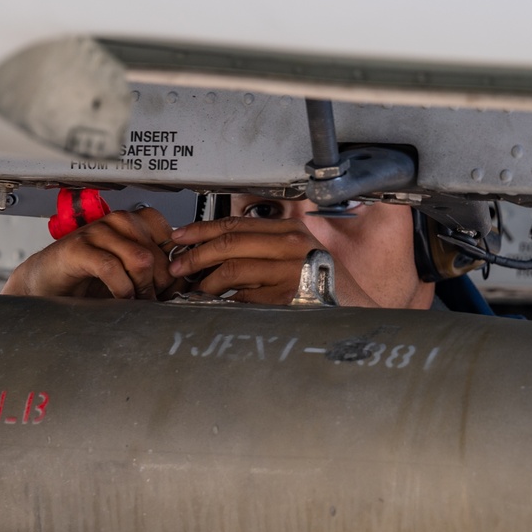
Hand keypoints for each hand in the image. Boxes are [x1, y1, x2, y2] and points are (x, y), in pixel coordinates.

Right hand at [2, 208, 183, 299]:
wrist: (47, 281)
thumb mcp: (128, 271)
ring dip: (142, 287)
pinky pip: (111, 267)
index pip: (170, 236)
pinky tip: (119, 298)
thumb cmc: (87, 277)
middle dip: (159, 284)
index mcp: (133, 223)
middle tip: (152, 301)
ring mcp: (96, 232)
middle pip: (157, 252)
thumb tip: (182, 285)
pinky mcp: (78, 249)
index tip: (170, 287)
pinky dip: (121, 289)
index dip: (173, 265)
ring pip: (140, 257)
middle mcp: (117, 222)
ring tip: (136, 300)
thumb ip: (153, 272)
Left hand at [167, 216, 377, 305]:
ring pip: (232, 269)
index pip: (236, 224)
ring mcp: (288, 271)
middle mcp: (289, 245)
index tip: (180, 237)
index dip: (202, 230)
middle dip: (195, 255)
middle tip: (177, 267)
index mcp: (288, 230)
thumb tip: (220, 250)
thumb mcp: (298, 252)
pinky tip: (214, 303)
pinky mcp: (286, 297)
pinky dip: (224, 301)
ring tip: (193, 289)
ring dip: (205, 281)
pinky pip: (243, 298)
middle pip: (229, 243)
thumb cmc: (323, 282)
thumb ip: (266, 245)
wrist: (355, 307)